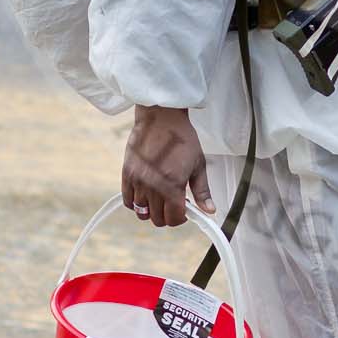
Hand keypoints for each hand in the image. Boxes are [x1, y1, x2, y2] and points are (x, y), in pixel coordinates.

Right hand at [121, 105, 211, 227]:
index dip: (181, 218)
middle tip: (172, 204)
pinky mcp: (127, 174)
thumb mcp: (198, 165)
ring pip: (141, 213)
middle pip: (157, 219)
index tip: (184, 211)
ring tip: (159, 199)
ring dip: (152, 211)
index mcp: (173, 186)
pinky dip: (136, 203)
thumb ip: (202, 191)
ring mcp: (138, 181)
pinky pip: (128, 201)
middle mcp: (153, 187)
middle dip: (167, 216)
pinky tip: (146, 195)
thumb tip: (210, 211)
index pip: (173, 219)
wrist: (162, 118)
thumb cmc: (182, 138)